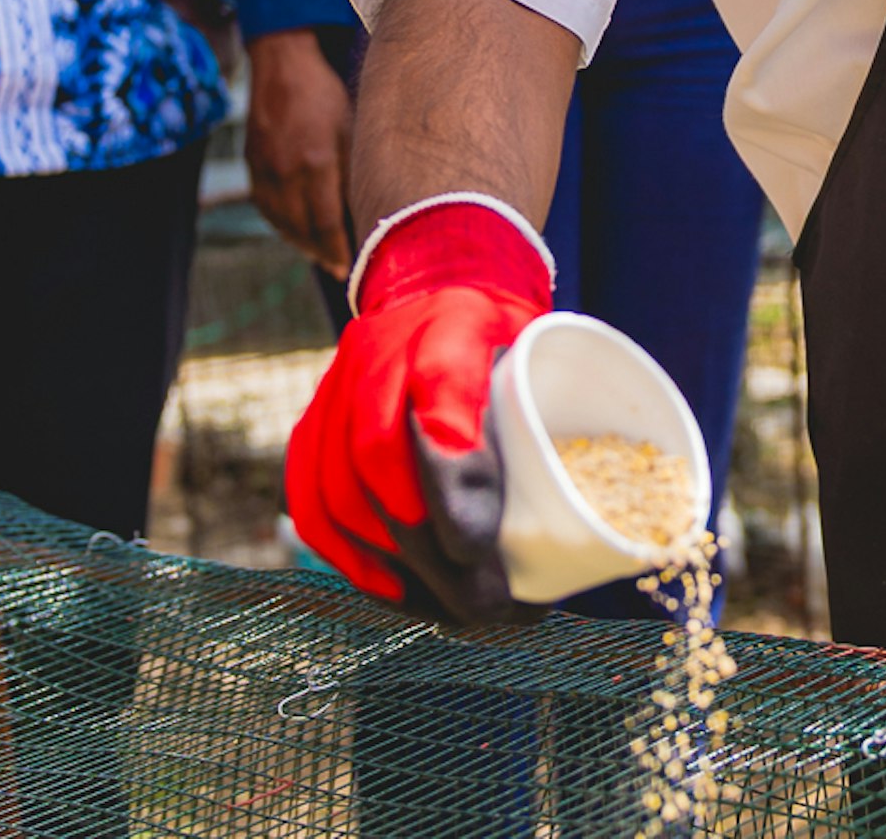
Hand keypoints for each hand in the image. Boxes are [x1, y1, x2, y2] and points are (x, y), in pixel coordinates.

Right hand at [244, 30, 354, 274]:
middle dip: (322, 253)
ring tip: (321, 256)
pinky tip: (296, 231)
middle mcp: (286, 171)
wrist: (282, 66)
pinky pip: (265, 207)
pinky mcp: (252, 165)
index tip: (350, 268)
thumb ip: (355, 169)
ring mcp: (265, 169)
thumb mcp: (353, 127)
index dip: (338, 250)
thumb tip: (368, 207)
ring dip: (302, 243)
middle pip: (303, 229)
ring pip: (282, 222)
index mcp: (317, 162)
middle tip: (340, 269)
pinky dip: (281, 225)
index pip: (327, 222)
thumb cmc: (327, 94)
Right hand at [284, 198, 551, 620]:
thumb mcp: (540, 349)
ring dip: (389, 560)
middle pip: (379, 458)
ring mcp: (337, 389)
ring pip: (340, 487)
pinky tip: (387, 589)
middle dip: (428, 543)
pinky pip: (310, 496)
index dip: (451, 471)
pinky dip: (343, 552)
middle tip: (481, 601)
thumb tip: (575, 526)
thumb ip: (544, 417)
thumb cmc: (502, 330)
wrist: (438, 279)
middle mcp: (380, 353)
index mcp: (448, 324)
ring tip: (445, 606)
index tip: (479, 545)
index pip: (441, 387)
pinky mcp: (314, 424)